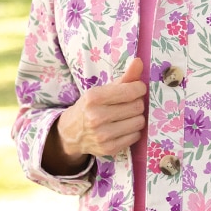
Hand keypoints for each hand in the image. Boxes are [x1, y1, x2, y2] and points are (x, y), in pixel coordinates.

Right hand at [43, 58, 146, 174]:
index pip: (131, 91)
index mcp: (93, 98)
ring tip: (126, 115)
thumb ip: (124, 77)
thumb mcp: (102, 89)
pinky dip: (133, 130)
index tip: (136, 89)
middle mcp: (96, 117)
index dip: (139, 88)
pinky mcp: (109, 149)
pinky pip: (136, 136)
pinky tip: (123, 127)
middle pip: (137, 107)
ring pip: (139, 122)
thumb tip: (139, 61)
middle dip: (137, 102)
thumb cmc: (91, 106)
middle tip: (129, 103)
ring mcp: (102, 135)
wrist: (72, 133)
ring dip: (137, 117)